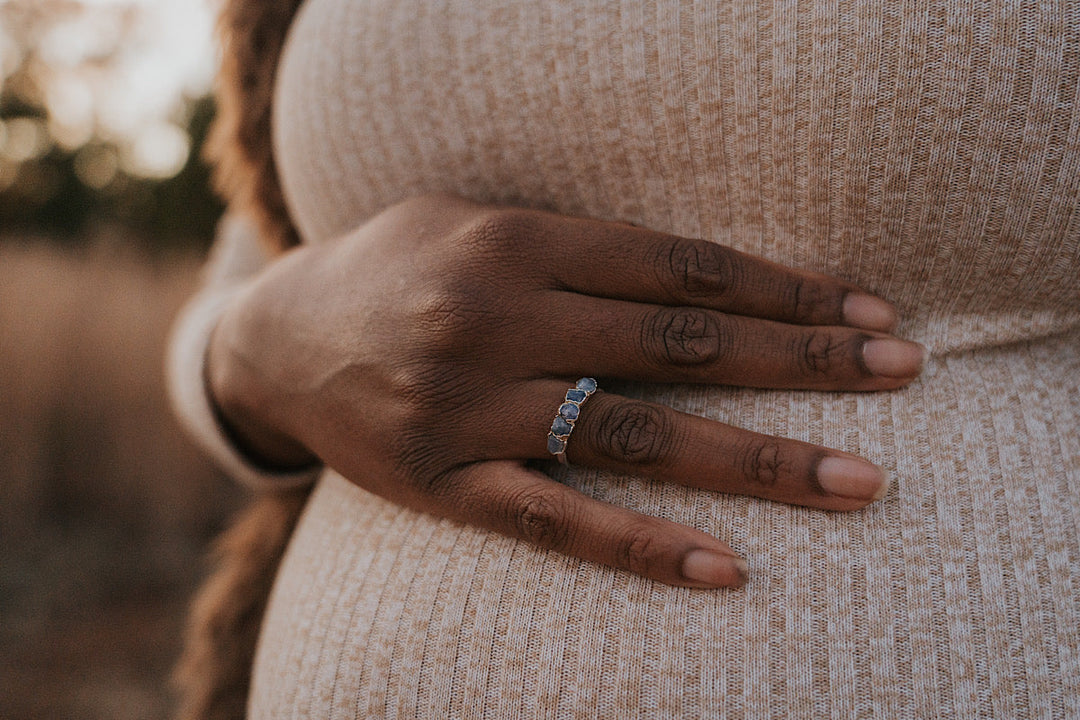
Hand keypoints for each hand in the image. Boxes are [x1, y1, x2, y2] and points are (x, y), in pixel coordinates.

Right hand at [207, 195, 923, 587]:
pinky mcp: (441, 484)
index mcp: (515, 242)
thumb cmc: (396, 266)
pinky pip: (554, 520)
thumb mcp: (476, 221)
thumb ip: (579, 246)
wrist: (274, 336)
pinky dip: (642, 546)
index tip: (867, 310)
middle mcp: (498, 318)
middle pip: (680, 343)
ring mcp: (470, 406)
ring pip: (636, 435)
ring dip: (758, 459)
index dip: (782, 288)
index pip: (680, 266)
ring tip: (859, 483)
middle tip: (905, 372)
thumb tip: (709, 280)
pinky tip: (726, 569)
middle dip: (802, 361)